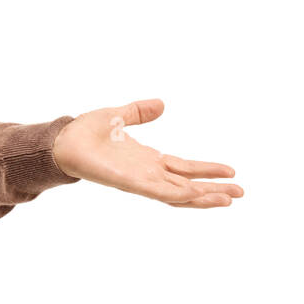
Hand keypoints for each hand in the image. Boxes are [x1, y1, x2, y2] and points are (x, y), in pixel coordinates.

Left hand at [50, 98, 242, 207]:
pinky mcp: (130, 182)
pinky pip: (159, 192)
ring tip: (229, 199)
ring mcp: (140, 180)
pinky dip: (179, 195)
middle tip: (241, 193)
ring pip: (179, 193)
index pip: (184, 167)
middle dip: (214, 190)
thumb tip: (162, 103)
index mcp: (147, 159)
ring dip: (203, 197)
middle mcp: (147, 173)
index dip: (206, 170)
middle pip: (187, 184)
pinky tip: (197, 195)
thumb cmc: (84, 132)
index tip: (231, 172)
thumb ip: (140, 112)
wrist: (62, 140)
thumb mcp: (118, 116)